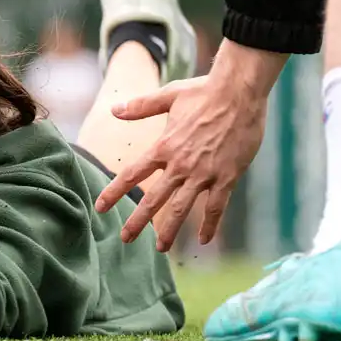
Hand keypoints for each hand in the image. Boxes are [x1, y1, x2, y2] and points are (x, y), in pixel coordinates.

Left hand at [95, 74, 268, 250]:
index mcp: (163, 147)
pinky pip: (216, 207)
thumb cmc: (204, 92)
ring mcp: (204, 173)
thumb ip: (140, 107)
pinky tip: (205, 240)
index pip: (132, 173)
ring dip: (170, 230)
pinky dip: (210, 225)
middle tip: (125, 238)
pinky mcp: (227, 177)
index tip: (101, 207)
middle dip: (138, 221)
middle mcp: (180, 164)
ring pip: (182, 208)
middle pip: (154, 199)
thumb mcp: (168, 96)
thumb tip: (115, 110)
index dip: (115, 192)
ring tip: (161, 248)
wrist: (240, 93)